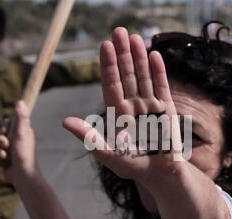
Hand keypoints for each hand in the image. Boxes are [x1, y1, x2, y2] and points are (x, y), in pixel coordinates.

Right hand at [0, 101, 38, 183]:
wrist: (22, 176)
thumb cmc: (24, 154)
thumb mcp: (22, 134)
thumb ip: (21, 118)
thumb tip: (20, 101)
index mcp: (22, 132)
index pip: (6, 124)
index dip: (3, 128)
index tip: (6, 133)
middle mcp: (16, 139)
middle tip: (6, 147)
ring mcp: (10, 150)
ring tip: (4, 158)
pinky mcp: (4, 159)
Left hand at [63, 27, 184, 181]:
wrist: (161, 174)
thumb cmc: (133, 165)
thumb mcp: (108, 153)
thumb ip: (89, 137)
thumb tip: (64, 121)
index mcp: (116, 113)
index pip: (110, 84)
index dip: (107, 65)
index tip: (104, 45)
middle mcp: (132, 105)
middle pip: (126, 75)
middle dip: (122, 54)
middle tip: (119, 30)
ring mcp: (149, 105)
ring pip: (143, 76)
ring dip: (139, 57)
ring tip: (135, 37)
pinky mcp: (166, 109)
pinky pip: (161, 86)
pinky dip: (158, 71)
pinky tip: (154, 54)